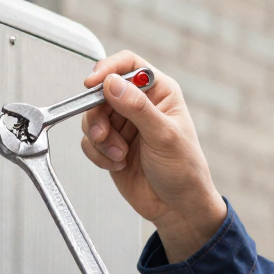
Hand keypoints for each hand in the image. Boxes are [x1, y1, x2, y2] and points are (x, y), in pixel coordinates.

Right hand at [80, 51, 227, 261]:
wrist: (177, 208)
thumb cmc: (184, 171)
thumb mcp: (163, 136)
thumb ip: (137, 108)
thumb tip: (112, 83)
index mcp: (159, 92)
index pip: (128, 65)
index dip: (108, 69)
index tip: (93, 83)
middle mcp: (139, 104)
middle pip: (102, 92)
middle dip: (99, 115)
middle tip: (104, 134)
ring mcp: (123, 125)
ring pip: (91, 117)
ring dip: (100, 139)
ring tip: (118, 155)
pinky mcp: (110, 145)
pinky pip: (89, 141)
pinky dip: (98, 154)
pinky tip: (117, 164)